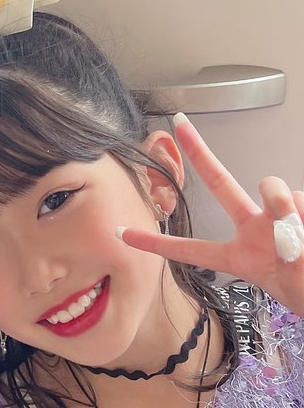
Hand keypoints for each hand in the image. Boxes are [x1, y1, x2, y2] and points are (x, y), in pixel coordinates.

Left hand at [117, 114, 303, 317]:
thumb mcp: (288, 282)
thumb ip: (285, 243)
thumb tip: (285, 208)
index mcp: (239, 256)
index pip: (189, 249)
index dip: (155, 243)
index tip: (121, 233)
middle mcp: (254, 229)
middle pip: (221, 183)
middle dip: (200, 153)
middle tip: (180, 125)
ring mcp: (279, 216)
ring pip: (272, 187)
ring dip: (284, 202)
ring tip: (298, 239)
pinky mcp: (301, 206)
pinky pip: (301, 197)